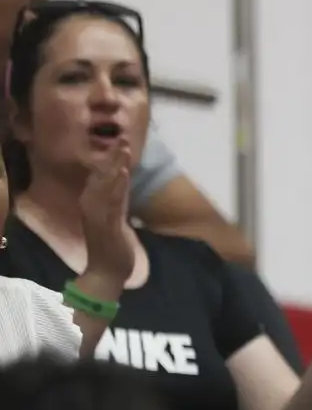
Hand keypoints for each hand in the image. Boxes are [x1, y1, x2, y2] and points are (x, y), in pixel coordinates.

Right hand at [77, 138, 133, 298]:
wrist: (107, 270)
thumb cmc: (111, 243)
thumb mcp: (116, 215)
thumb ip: (118, 198)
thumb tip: (123, 178)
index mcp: (92, 202)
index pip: (102, 177)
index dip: (111, 160)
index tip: (121, 143)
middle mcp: (90, 204)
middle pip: (102, 176)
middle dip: (113, 158)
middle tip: (123, 140)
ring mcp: (96, 214)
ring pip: (106, 185)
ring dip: (115, 166)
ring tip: (123, 150)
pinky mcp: (104, 224)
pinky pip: (111, 202)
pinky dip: (117, 187)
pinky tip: (123, 174)